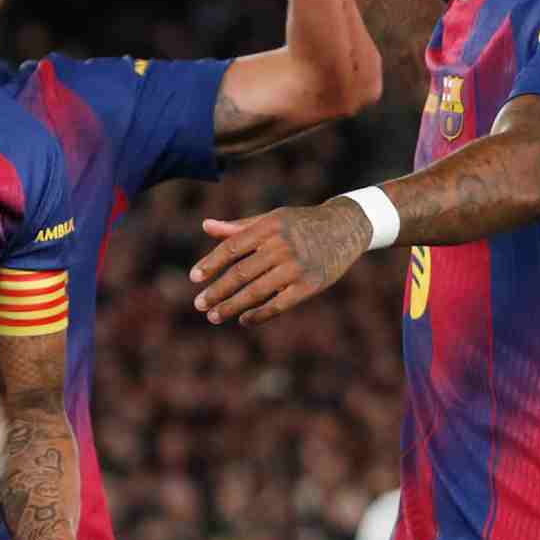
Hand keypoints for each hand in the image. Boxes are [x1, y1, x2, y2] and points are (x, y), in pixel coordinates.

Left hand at [190, 199, 371, 325]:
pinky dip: (259, 315)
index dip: (211, 263)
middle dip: (217, 291)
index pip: (232, 247)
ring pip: (256, 291)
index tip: (194, 278)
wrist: (346, 227)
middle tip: (199, 304)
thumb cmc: (301, 223)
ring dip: (232, 306)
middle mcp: (282, 245)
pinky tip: (244, 320)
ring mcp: (296, 266)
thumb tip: (205, 226)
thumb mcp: (272, 219)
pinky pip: (278, 305)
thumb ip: (239, 227)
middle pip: (241, 272)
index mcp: (269, 226)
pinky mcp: (310, 285)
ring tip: (214, 317)